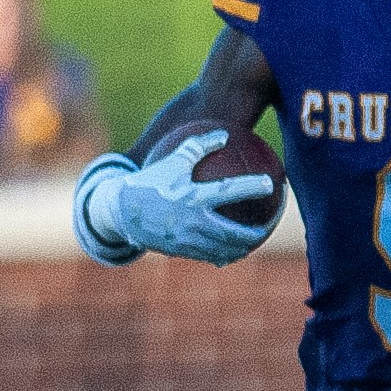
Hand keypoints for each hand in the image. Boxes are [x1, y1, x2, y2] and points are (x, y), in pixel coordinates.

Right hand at [90, 131, 276, 265]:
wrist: (120, 210)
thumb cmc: (151, 181)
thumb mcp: (173, 160)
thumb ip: (199, 146)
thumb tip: (224, 134)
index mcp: (192, 196)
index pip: (228, 190)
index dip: (251, 186)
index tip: (271, 183)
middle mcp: (191, 221)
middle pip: (231, 233)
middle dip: (253, 234)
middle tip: (266, 228)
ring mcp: (186, 240)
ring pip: (221, 250)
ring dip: (239, 249)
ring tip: (250, 245)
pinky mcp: (180, 251)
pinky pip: (206, 256)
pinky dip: (221, 256)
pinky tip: (228, 254)